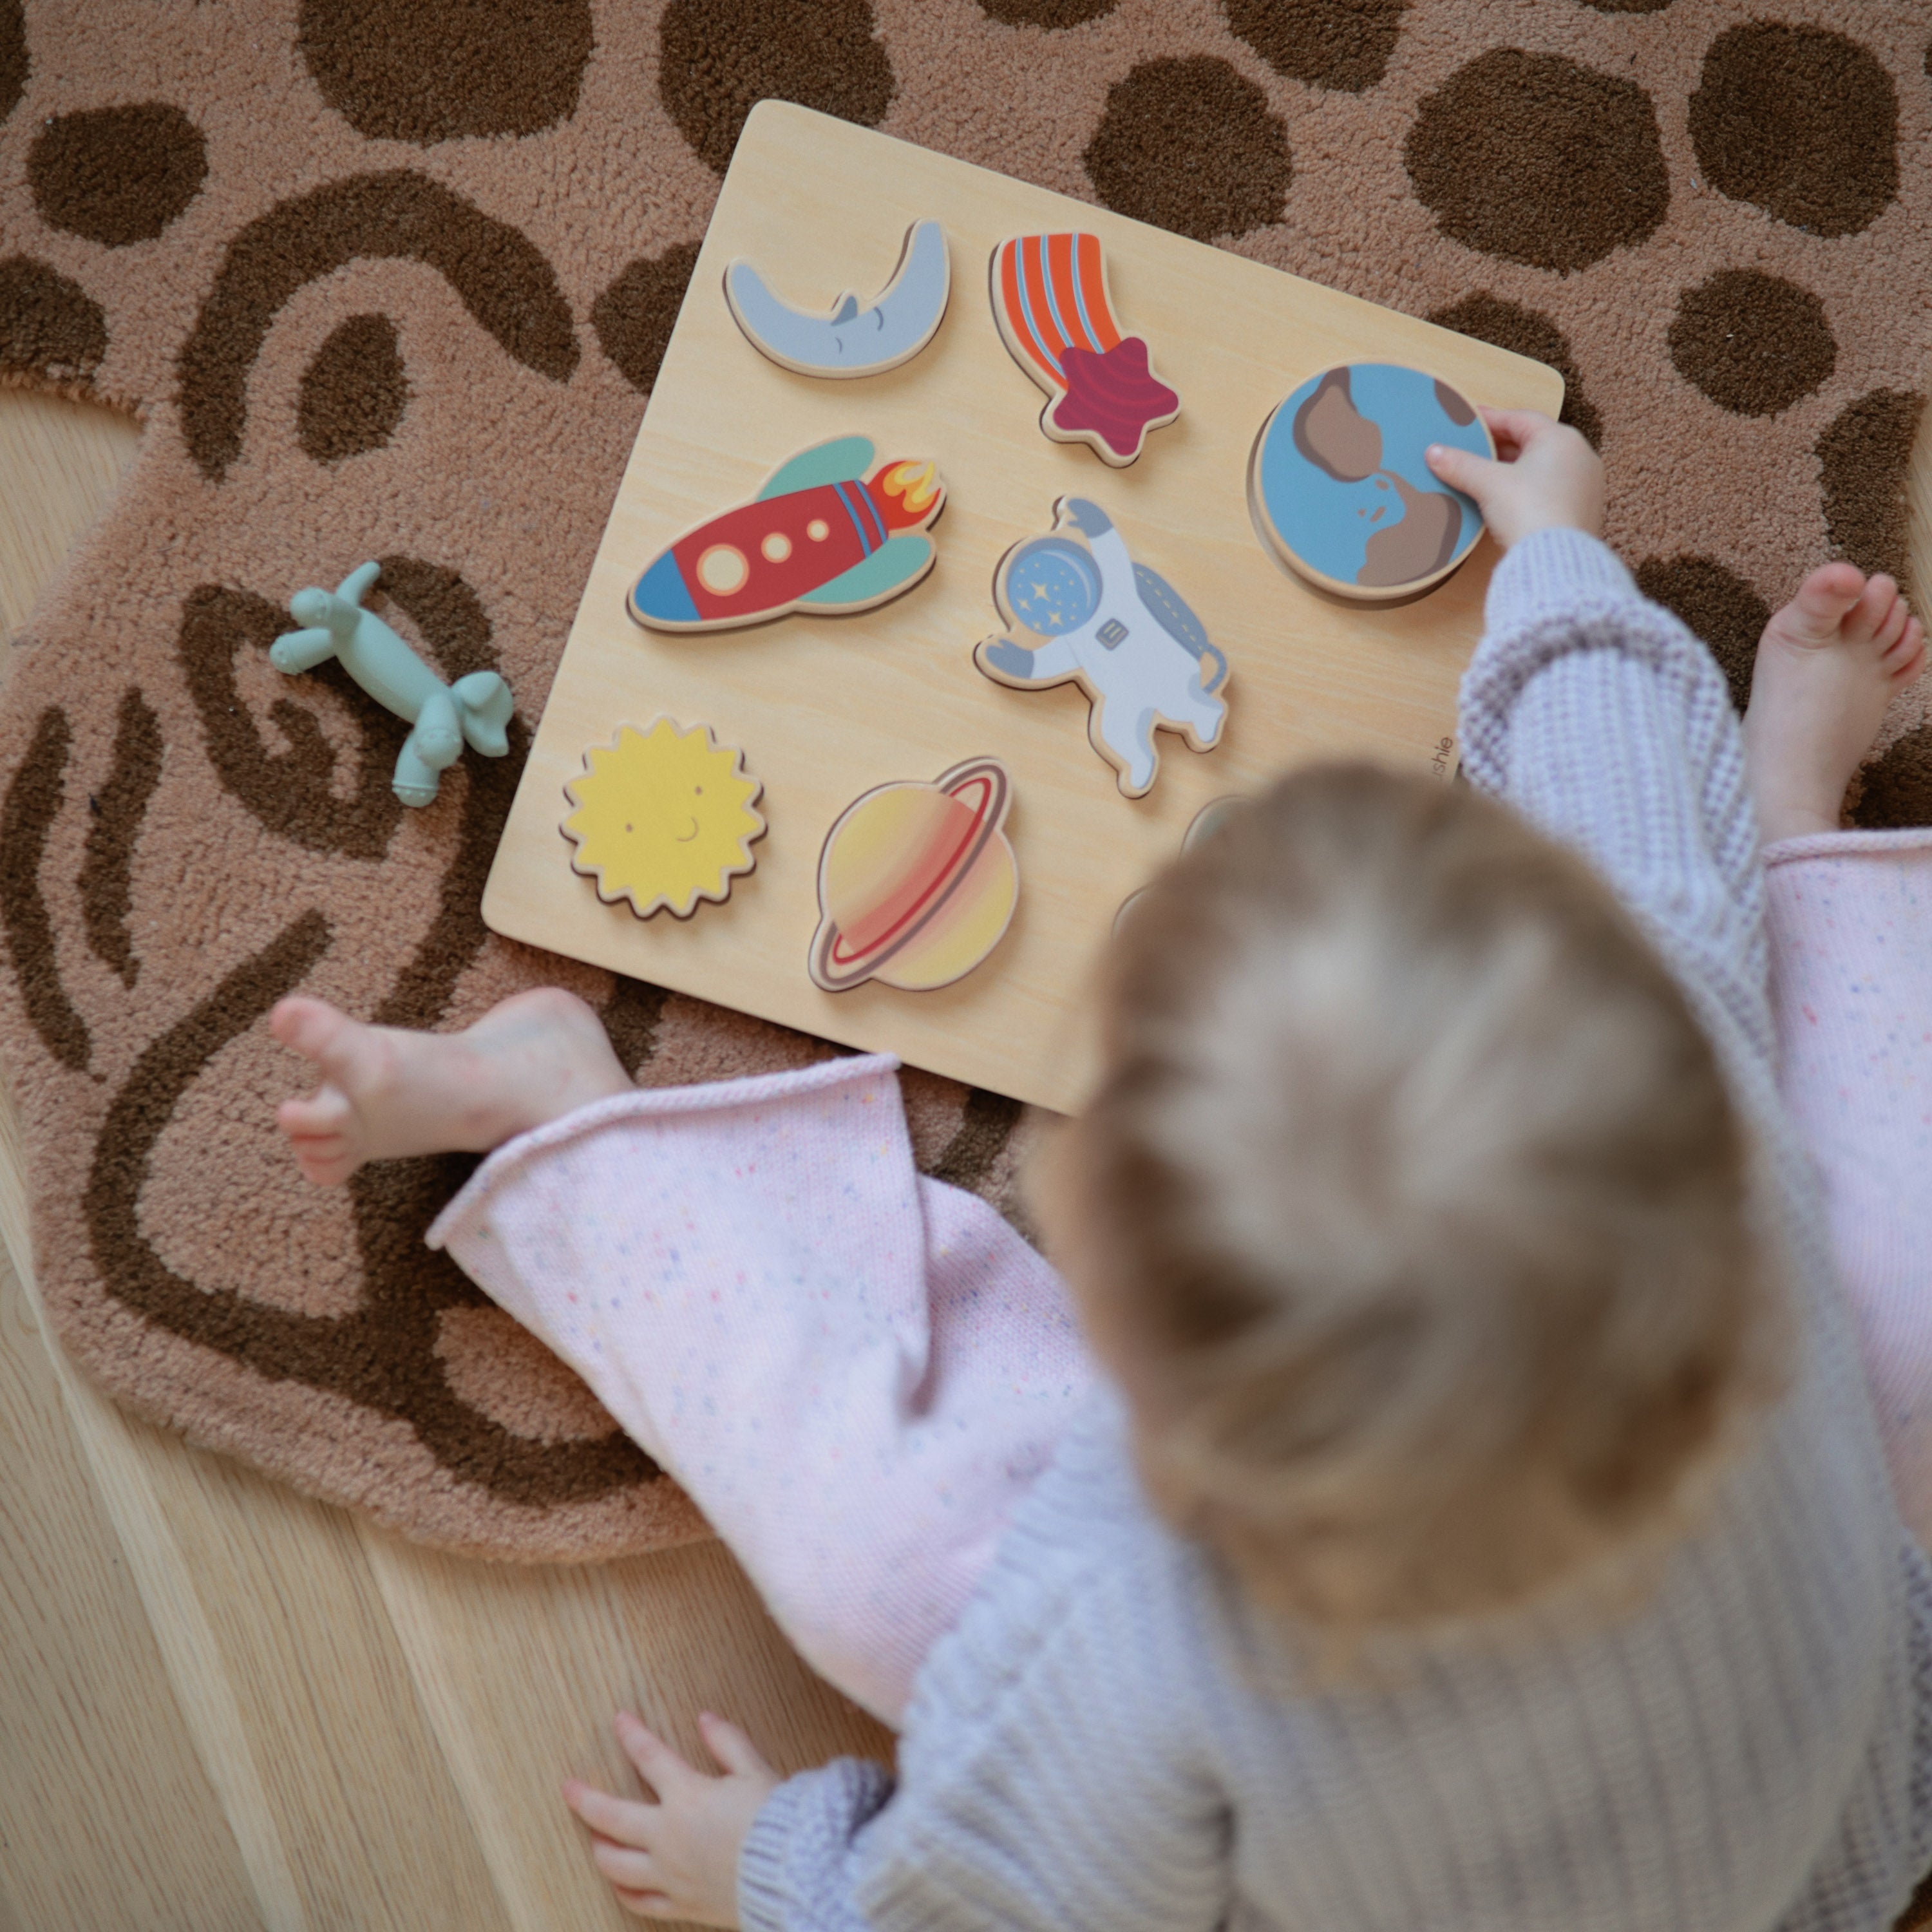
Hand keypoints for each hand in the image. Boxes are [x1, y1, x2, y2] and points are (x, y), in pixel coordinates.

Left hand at [563, 1710, 780, 1925]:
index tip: (619, 1720)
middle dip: (586, 1799)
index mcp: (687, 1797)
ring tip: (592, 1838)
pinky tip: (620, 1884)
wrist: (793, 1873)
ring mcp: (670, 1874)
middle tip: (568, 1788)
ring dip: (600, 1848)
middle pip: (612, 1817)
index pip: (649, 1757)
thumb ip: (727, 1743)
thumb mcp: (754, 1770)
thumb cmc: (777, 1819)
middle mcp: (668, 1837)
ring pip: (617, 1864)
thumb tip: (705, 1719)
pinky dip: (626, 1891)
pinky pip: (641, 1901)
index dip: (631, 1735)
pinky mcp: (681, 1903)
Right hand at [1425, 407, 1603, 551]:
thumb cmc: (1529, 511)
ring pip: (1542, 468)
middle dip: (1500, 447)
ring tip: (1485, 476)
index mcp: (1561, 440)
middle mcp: (1580, 457)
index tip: (1469, 421)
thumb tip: (1433, 453)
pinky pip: (1550, 490)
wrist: (1554, 562)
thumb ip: (1460, 464)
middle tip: (1472, 449)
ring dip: (1513, 469)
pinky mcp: (1582, 512)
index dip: (1491, 419)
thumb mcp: (1488, 483)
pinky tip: (1507, 500)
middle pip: (1533, 443)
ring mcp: (1585, 486)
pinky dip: (1528, 489)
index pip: (1520, 419)